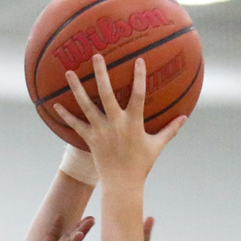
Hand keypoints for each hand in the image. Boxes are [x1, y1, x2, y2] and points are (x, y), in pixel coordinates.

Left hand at [54, 56, 184, 183]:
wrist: (122, 185)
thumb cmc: (141, 165)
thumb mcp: (157, 146)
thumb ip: (170, 130)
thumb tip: (185, 117)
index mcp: (133, 123)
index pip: (138, 95)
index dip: (139, 77)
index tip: (139, 60)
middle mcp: (115, 124)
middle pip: (106, 93)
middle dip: (101, 73)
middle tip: (96, 55)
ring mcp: (101, 131)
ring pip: (87, 106)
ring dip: (77, 88)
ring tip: (68, 72)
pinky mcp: (90, 140)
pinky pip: (76, 125)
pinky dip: (66, 115)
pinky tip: (55, 104)